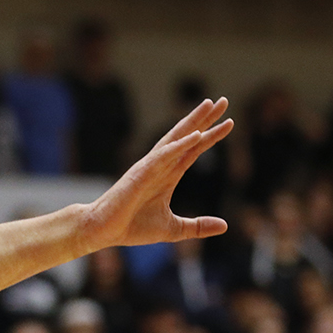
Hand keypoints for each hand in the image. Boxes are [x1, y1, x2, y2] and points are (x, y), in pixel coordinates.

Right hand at [78, 98, 231, 250]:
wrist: (102, 231)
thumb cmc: (132, 227)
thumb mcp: (174, 229)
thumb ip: (198, 226)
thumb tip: (224, 226)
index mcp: (168, 175)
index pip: (194, 151)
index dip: (211, 136)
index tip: (229, 123)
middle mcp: (160, 165)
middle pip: (187, 136)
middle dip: (205, 118)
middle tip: (223, 101)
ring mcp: (150, 167)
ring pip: (176, 138)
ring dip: (193, 122)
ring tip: (209, 105)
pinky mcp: (140, 173)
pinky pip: (163, 155)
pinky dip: (180, 145)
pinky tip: (196, 135)